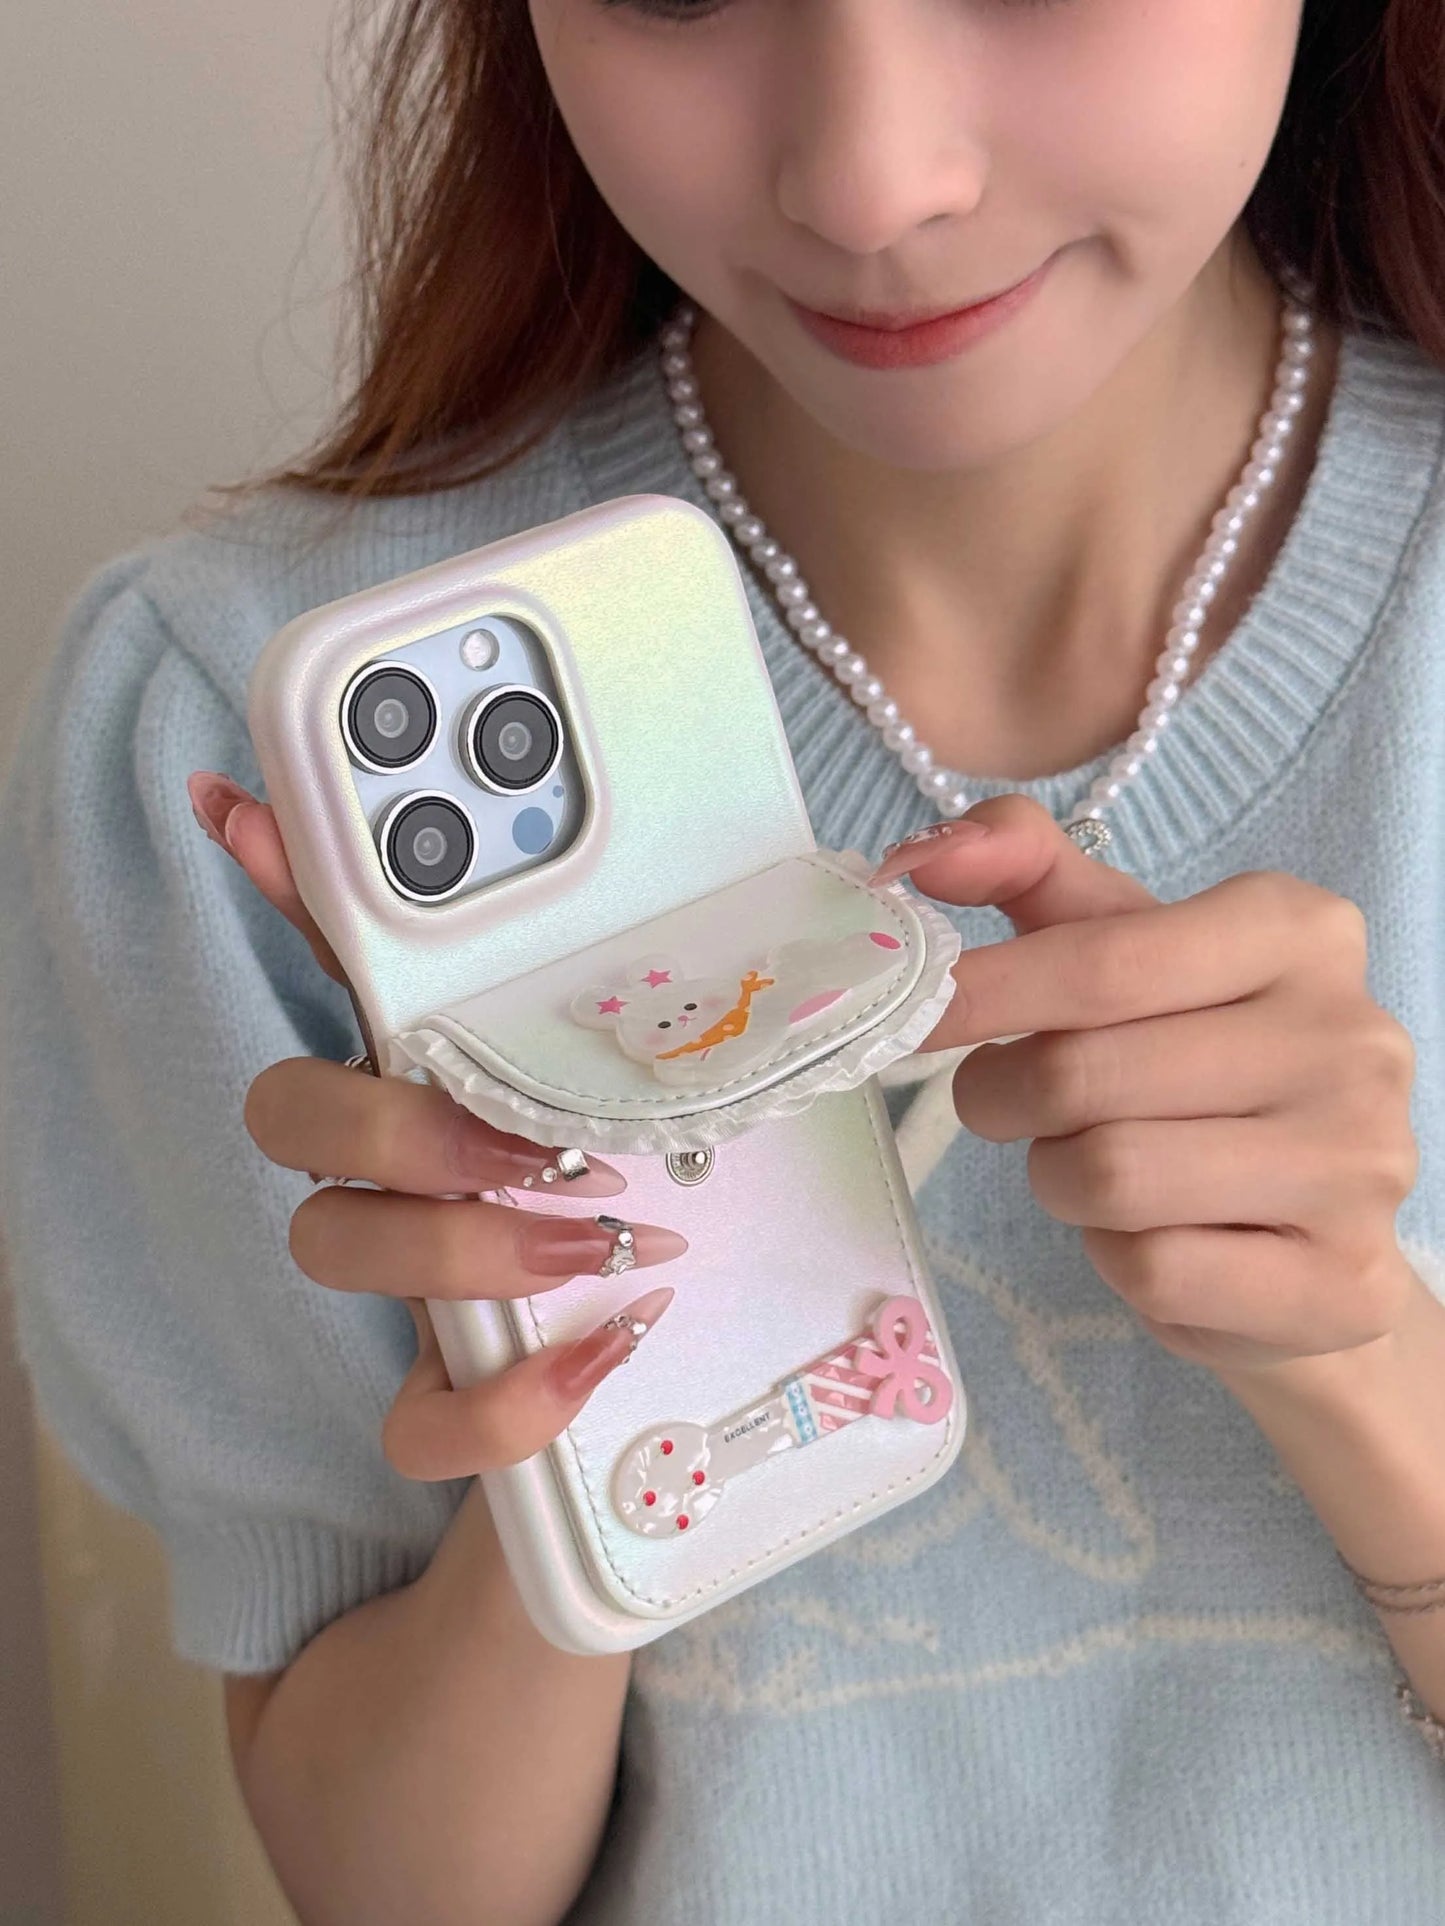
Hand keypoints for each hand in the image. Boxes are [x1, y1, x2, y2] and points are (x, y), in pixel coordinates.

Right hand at [186, 771, 687, 1478]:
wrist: (661, 1464)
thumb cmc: (681, 1236)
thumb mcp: (706, 1108)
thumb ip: (719, 1020)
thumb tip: (822, 888)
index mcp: (459, 1076)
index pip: (350, 962)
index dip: (288, 885)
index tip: (237, 799)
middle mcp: (406, 1172)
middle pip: (288, 1110)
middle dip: (388, 1120)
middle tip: (519, 1142)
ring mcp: (408, 1291)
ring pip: (326, 1244)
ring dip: (458, 1245)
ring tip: (595, 1241)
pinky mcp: (438, 1410)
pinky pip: (413, 1419)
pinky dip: (511, 1397)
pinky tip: (608, 1350)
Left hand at [872, 794, 1420, 1374]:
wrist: (1311, 1237)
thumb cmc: (1196, 1068)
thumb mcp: (1124, 947)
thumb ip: (1025, 872)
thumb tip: (919, 857)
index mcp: (1301, 932)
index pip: (1104, 961)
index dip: (984, 993)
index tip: (915, 1016)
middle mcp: (1352, 1038)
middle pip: (1087, 1074)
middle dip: (1008, 1096)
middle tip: (1004, 1100)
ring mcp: (1361, 1165)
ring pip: (1111, 1176)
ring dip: (1058, 1178)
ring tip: (1086, 1163)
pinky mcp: (1341, 1283)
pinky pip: (1154, 1270)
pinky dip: (1116, 1256)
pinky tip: (1154, 1232)